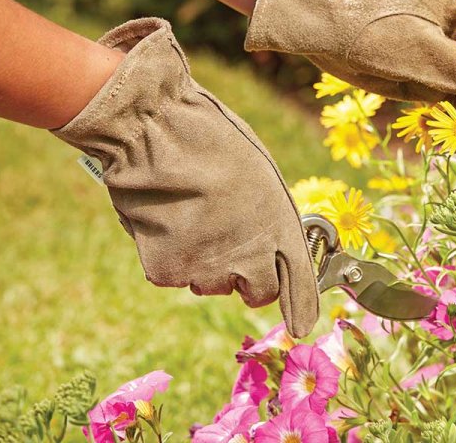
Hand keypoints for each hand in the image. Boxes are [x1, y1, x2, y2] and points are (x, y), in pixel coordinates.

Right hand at [52, 18, 317, 337]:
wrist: (155, 131)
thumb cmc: (210, 141)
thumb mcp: (258, 175)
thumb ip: (268, 216)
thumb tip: (264, 242)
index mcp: (280, 225)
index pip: (298, 283)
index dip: (300, 307)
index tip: (300, 325)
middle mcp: (250, 255)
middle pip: (257, 293)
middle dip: (247, 278)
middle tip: (230, 248)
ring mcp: (208, 268)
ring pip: (212, 282)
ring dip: (206, 262)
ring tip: (191, 217)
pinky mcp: (167, 272)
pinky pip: (175, 273)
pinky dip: (171, 254)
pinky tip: (166, 221)